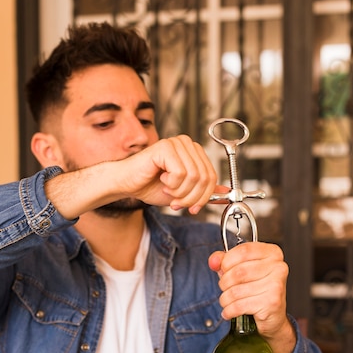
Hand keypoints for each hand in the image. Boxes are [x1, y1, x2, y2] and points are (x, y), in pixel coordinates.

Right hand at [46, 135, 219, 218]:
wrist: (127, 184)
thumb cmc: (150, 185)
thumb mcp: (183, 193)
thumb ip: (203, 191)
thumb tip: (226, 193)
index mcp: (194, 152)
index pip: (212, 177)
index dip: (204, 197)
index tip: (193, 208)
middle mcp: (187, 144)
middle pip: (205, 178)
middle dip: (192, 197)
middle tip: (177, 203)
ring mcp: (177, 143)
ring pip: (194, 177)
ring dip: (180, 192)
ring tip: (168, 191)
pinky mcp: (165, 147)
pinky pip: (180, 173)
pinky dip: (172, 184)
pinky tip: (162, 180)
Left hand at [208, 242, 296, 352]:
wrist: (273, 315)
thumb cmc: (258, 289)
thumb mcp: (241, 269)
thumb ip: (224, 261)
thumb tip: (214, 261)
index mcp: (272, 253)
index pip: (244, 250)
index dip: (227, 261)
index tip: (223, 268)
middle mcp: (278, 267)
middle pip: (239, 271)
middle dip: (224, 282)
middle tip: (225, 288)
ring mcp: (276, 285)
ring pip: (236, 290)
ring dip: (225, 298)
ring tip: (228, 301)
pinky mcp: (271, 303)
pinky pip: (239, 305)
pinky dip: (229, 310)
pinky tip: (229, 311)